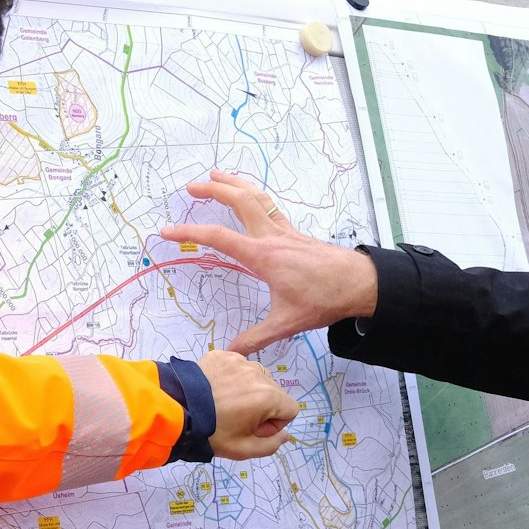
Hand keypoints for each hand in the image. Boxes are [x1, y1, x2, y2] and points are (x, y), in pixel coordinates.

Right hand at [160, 171, 379, 354]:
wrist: (360, 283)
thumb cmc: (324, 300)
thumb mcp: (286, 323)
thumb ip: (255, 338)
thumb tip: (228, 354)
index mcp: (263, 255)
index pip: (218, 237)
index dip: (189, 232)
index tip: (167, 231)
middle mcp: (272, 236)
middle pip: (239, 201)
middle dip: (213, 190)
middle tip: (191, 186)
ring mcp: (285, 231)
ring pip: (257, 196)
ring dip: (235, 183)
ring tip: (216, 175)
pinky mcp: (296, 232)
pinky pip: (270, 205)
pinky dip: (254, 194)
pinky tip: (251, 196)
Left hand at [197, 349, 299, 459]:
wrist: (175, 410)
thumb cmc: (211, 433)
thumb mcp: (243, 449)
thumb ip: (271, 445)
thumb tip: (285, 435)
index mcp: (268, 397)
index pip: (291, 409)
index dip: (276, 424)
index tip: (254, 429)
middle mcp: (258, 374)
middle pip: (275, 392)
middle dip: (263, 407)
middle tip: (237, 418)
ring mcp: (239, 361)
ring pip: (257, 377)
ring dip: (248, 390)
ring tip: (224, 403)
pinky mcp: (222, 355)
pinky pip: (238, 366)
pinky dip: (232, 378)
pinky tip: (215, 390)